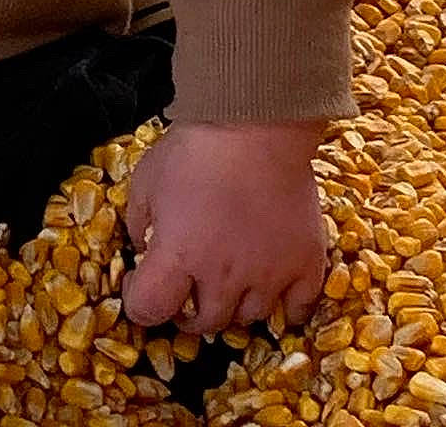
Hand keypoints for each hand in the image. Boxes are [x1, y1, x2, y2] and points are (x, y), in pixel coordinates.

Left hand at [120, 119, 327, 334]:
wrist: (257, 124)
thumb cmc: (196, 147)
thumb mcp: (146, 178)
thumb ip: (139, 221)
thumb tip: (143, 247)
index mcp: (178, 256)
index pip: (149, 309)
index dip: (139, 302)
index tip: (141, 282)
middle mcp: (223, 277)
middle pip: (203, 322)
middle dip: (188, 309)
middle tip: (186, 286)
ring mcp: (268, 275)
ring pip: (248, 318)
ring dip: (232, 304)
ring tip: (228, 278)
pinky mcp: (306, 264)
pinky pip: (298, 309)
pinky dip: (284, 306)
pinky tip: (271, 285)